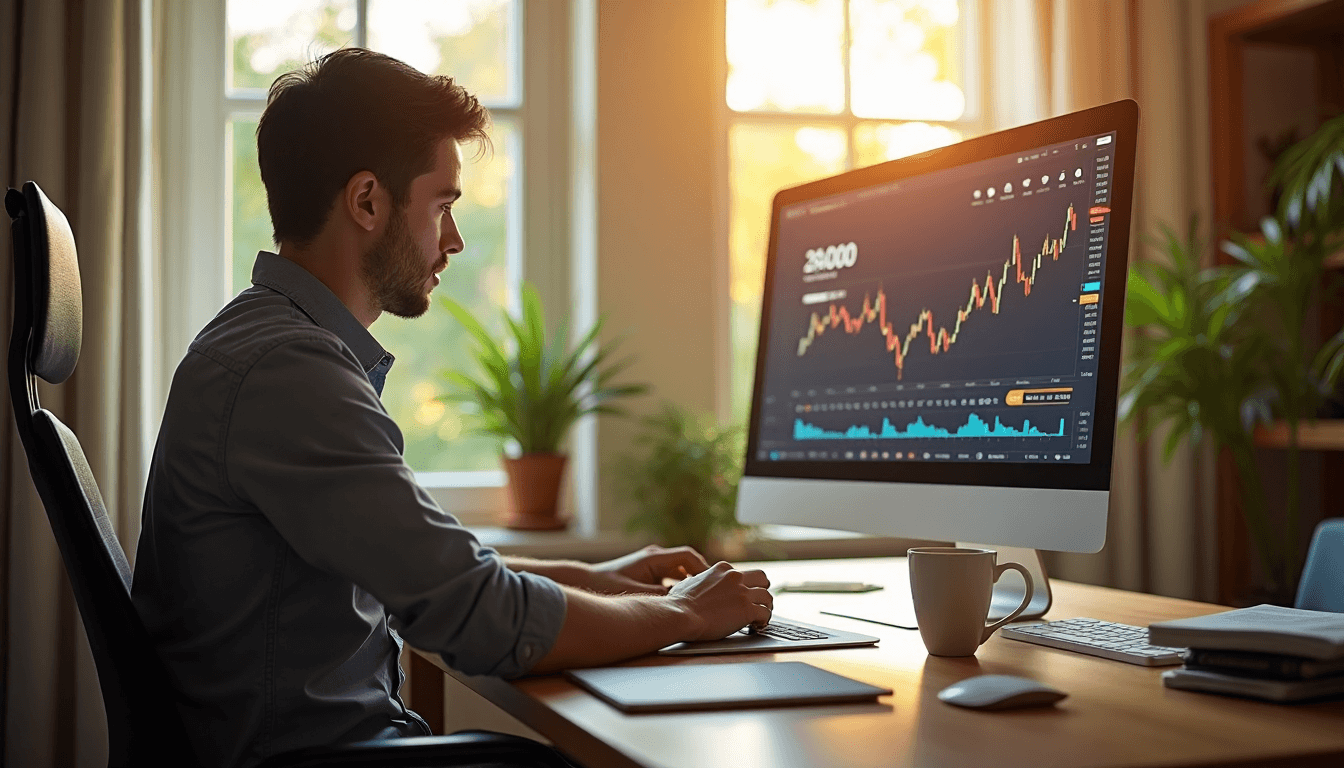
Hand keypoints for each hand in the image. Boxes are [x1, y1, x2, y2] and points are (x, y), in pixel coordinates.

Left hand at [585, 545, 710, 594]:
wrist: (586, 580)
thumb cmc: (606, 584)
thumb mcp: (633, 592)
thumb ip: (657, 597)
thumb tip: (679, 603)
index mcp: (653, 558)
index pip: (687, 556)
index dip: (702, 568)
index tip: (711, 584)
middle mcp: (655, 558)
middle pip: (686, 563)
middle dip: (700, 577)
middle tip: (712, 594)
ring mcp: (652, 565)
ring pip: (679, 572)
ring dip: (690, 583)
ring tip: (701, 600)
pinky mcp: (648, 575)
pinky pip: (670, 579)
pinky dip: (678, 588)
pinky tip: (681, 604)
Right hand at [668, 561, 772, 640]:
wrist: (681, 615)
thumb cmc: (679, 602)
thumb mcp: (689, 582)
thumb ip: (700, 580)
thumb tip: (697, 583)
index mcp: (722, 569)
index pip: (742, 573)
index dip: (744, 586)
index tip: (743, 595)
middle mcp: (735, 577)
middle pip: (761, 578)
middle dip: (763, 589)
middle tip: (761, 600)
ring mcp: (742, 593)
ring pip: (767, 596)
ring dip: (766, 607)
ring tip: (761, 617)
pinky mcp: (747, 610)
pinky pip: (765, 614)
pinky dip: (764, 621)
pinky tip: (758, 626)